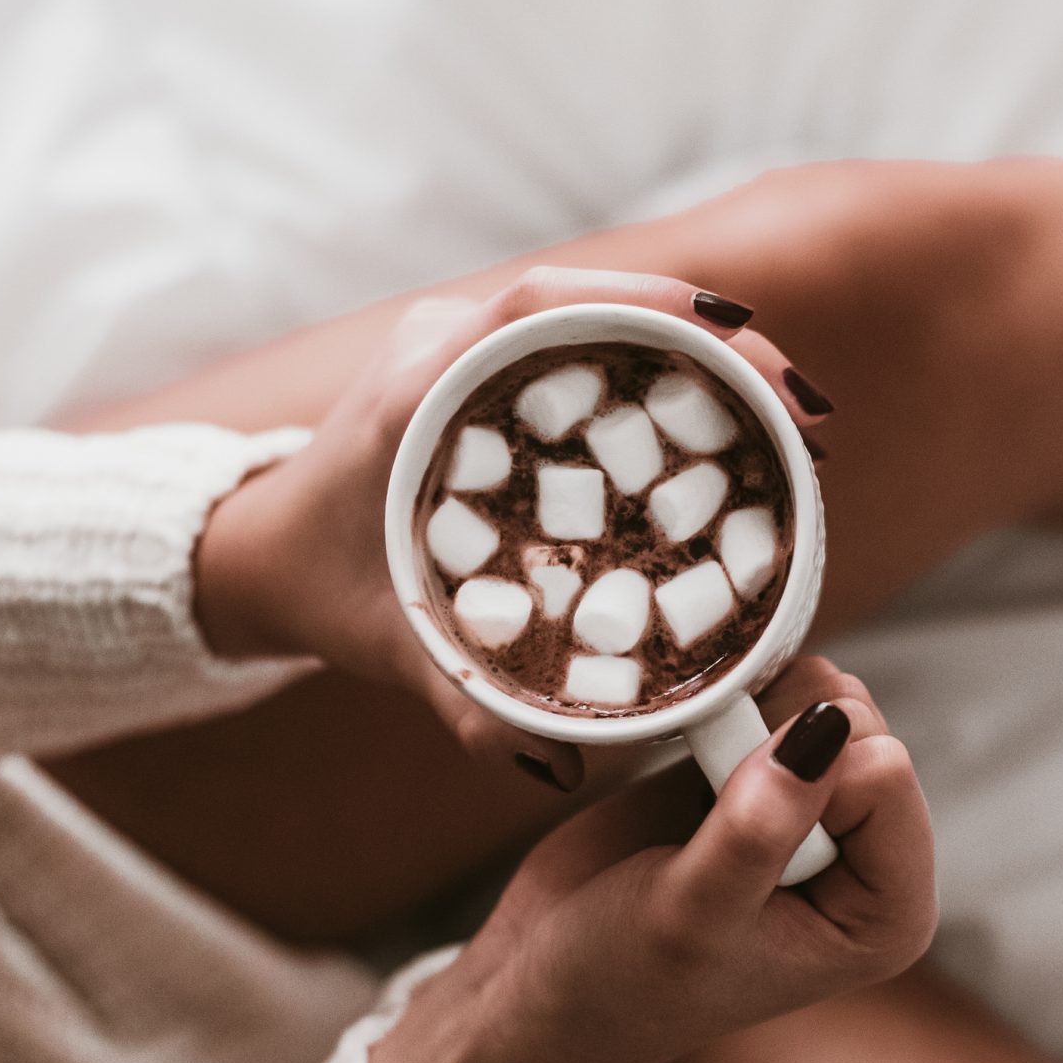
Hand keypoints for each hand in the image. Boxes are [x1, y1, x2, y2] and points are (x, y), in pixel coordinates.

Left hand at [191, 266, 831, 790]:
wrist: (259, 554)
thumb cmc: (320, 590)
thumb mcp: (390, 646)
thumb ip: (461, 700)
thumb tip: (553, 759)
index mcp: (419, 384)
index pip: (542, 304)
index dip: (647, 305)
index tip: (736, 335)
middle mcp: (450, 346)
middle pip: (601, 303)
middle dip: (715, 342)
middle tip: (803, 407)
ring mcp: (475, 350)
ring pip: (608, 321)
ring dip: (705, 357)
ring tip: (792, 418)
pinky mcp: (497, 373)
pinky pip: (597, 350)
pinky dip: (670, 376)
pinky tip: (735, 428)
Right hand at [367, 660, 933, 1062]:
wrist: (546, 988)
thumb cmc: (623, 981)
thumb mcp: (690, 915)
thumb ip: (757, 829)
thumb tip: (823, 726)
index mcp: (886, 915)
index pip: (886, 775)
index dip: (801, 779)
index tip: (730, 833)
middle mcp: (869, 861)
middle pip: (864, 725)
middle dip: (777, 741)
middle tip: (709, 808)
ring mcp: (819, 813)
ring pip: (823, 698)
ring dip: (749, 717)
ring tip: (696, 781)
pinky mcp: (764, 775)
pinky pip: (774, 694)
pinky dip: (727, 702)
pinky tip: (689, 751)